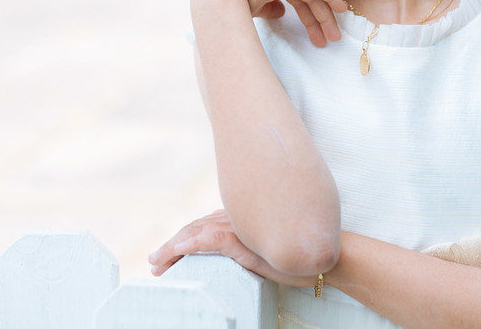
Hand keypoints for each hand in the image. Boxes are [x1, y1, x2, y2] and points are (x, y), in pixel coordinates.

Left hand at [148, 209, 319, 287]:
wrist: (326, 253)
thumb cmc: (299, 254)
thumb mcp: (268, 249)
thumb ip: (250, 246)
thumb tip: (238, 253)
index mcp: (241, 219)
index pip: (203, 225)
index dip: (183, 238)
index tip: (167, 253)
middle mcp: (237, 218)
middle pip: (194, 228)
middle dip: (171, 245)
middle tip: (154, 261)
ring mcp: (240, 226)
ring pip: (196, 233)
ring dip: (173, 248)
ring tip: (157, 262)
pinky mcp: (244, 239)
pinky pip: (210, 239)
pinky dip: (190, 243)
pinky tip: (177, 251)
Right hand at [194, 0, 347, 46]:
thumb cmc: (228, 4)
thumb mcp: (251, 6)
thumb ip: (268, 6)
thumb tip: (282, 12)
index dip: (304, 12)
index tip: (314, 31)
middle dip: (317, 18)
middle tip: (328, 39)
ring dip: (325, 15)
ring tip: (334, 37)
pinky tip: (341, 11)